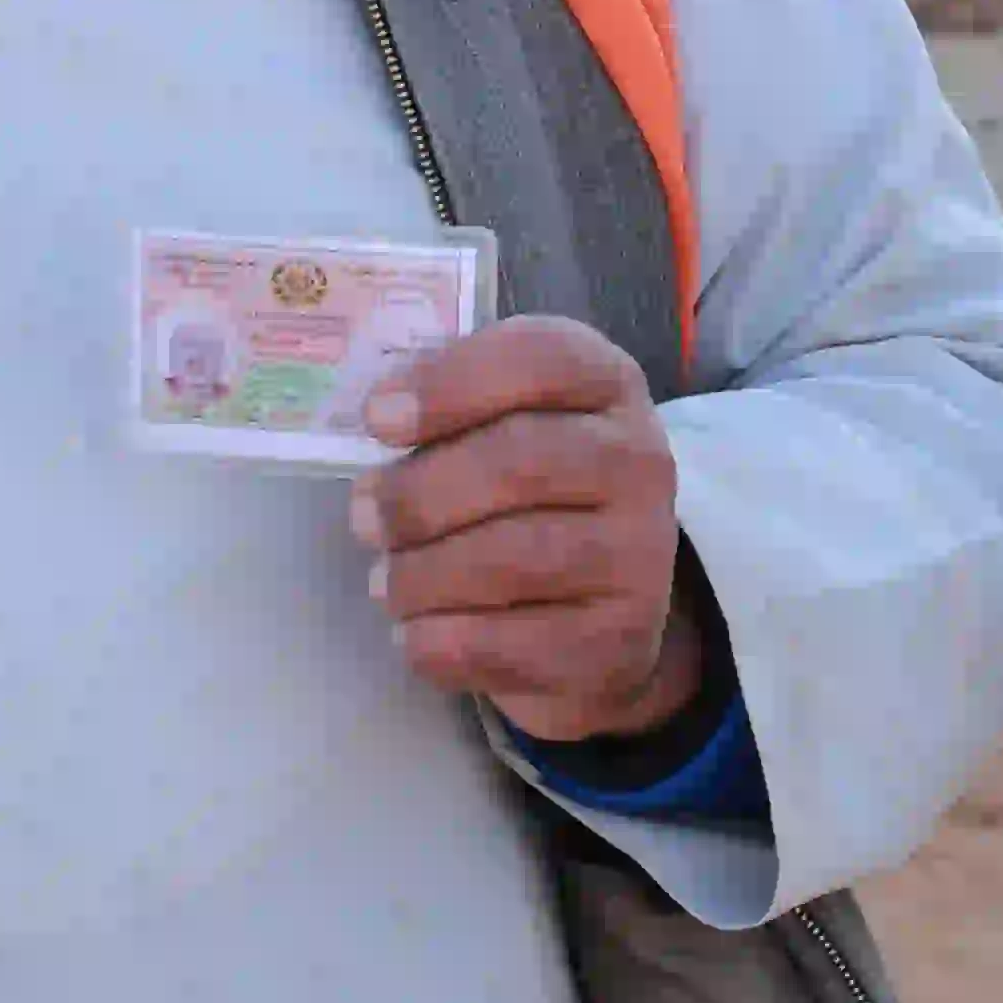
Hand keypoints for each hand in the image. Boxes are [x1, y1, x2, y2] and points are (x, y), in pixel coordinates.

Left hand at [357, 316, 709, 745]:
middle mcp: (640, 462)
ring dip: (422, 575)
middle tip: (362, 518)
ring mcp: (638, 557)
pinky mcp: (616, 642)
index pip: (542, 358)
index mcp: (607, 385)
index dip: (451, 383)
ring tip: (385, 583)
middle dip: (420, 494)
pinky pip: (511, 643)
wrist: (600, 613)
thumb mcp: (505, 426)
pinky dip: (441, 641)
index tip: (376, 419)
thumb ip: (450, 408)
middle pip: (520, 461)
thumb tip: (381, 415)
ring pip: (512, 558)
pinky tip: (412, 634)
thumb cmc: (529, 498)